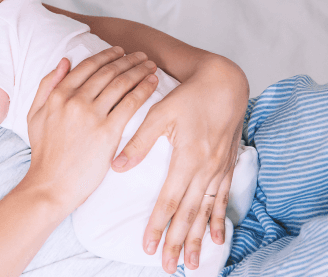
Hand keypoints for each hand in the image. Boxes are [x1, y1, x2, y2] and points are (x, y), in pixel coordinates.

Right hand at [23, 47, 159, 212]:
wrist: (51, 184)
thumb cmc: (44, 153)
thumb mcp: (34, 114)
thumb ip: (47, 85)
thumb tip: (64, 61)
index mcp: (58, 95)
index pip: (87, 66)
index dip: (107, 55)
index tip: (120, 51)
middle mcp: (74, 100)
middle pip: (107, 71)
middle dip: (127, 59)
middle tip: (141, 55)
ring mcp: (91, 115)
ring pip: (121, 83)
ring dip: (138, 70)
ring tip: (150, 65)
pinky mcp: (108, 132)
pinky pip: (130, 103)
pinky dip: (144, 89)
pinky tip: (152, 82)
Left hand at [110, 56, 247, 272]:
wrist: (224, 85)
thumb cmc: (189, 96)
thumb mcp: (160, 114)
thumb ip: (138, 142)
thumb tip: (117, 166)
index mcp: (187, 158)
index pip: (169, 200)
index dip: (158, 225)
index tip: (148, 246)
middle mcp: (205, 170)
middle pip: (188, 214)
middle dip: (178, 242)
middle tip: (168, 266)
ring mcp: (219, 170)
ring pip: (206, 212)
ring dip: (198, 238)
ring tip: (193, 263)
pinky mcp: (226, 167)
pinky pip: (222, 200)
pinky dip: (218, 220)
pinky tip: (219, 239)